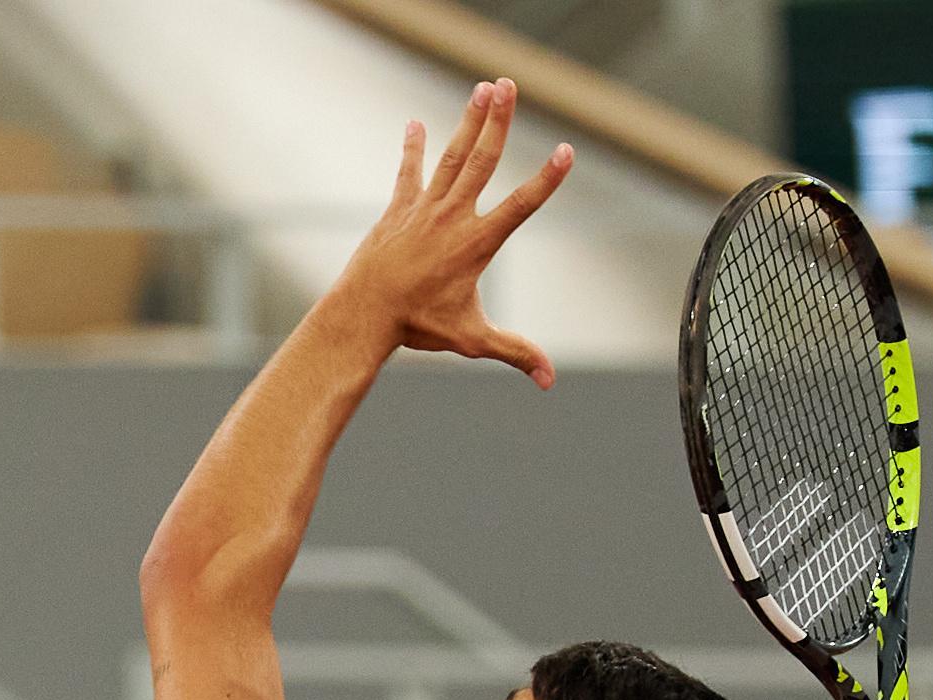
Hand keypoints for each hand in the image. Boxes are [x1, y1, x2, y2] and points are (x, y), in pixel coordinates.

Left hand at [339, 81, 573, 387]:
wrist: (366, 312)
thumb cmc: (419, 327)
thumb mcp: (473, 341)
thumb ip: (515, 352)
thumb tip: (549, 380)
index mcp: (477, 243)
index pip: (521, 205)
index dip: (547, 179)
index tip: (567, 152)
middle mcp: (453, 216)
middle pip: (482, 160)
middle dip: (498, 122)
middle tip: (509, 85)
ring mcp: (425, 208)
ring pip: (452, 156)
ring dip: (468, 121)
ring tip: (482, 87)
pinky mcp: (399, 208)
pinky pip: (409, 172)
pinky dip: (413, 148)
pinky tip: (416, 124)